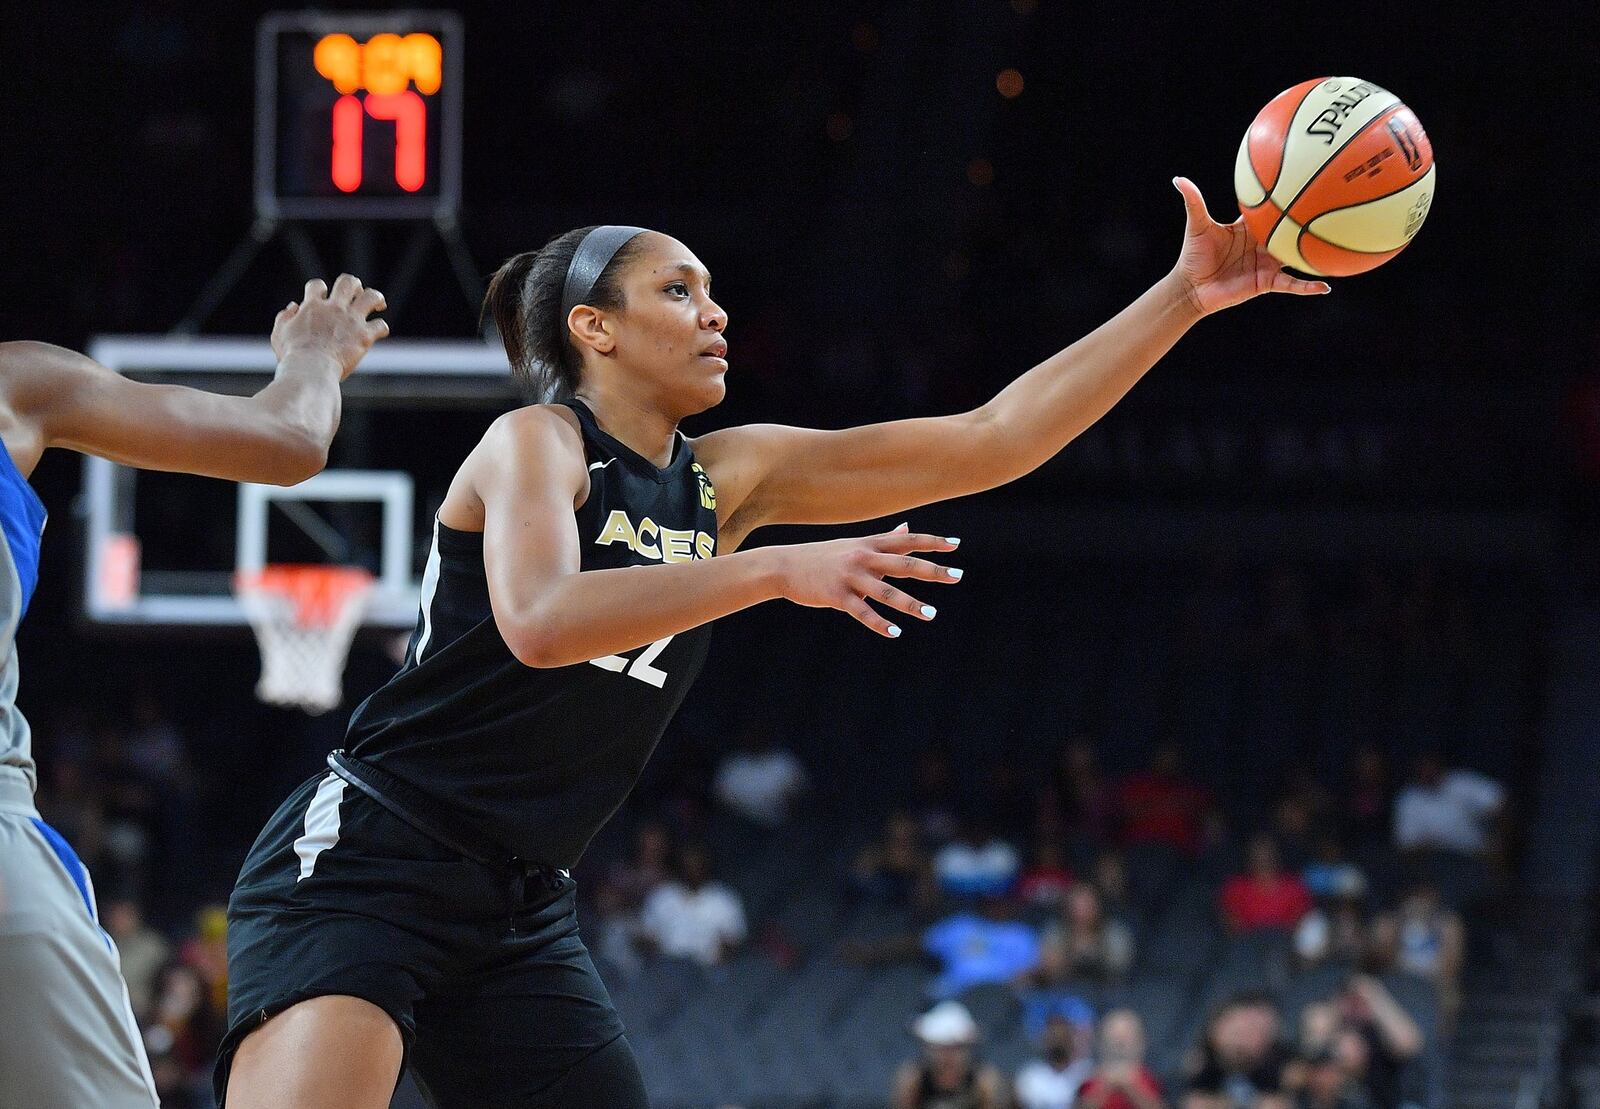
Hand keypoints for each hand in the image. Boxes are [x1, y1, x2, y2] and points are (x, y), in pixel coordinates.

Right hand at [271, 273, 389, 379]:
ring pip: (371, 297)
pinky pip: (381, 325)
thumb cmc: (293, 356)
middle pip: (348, 282)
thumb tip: (294, 306)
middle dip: (353, 285)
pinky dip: (381, 328)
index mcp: (313, 306)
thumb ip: (285, 317)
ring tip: (378, 304)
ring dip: (376, 298)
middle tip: (356, 295)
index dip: (320, 290)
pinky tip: (378, 332)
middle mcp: (334, 308)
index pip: (317, 285)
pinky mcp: (364, 336)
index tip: (322, 298)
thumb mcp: (279, 334)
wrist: (310, 369)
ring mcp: (351, 320)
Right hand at [773, 523, 961, 637]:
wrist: (783, 565)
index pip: (907, 542)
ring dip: (910, 603)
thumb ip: (885, 540)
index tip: (956, 546)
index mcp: (869, 544)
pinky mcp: (836, 595)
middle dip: (933, 571)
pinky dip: (879, 623)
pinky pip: (862, 612)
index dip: (932, 543)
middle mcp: (863, 557)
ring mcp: (850, 576)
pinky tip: (895, 632)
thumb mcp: (855, 544)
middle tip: (958, 575)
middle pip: (904, 563)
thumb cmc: (823, 556)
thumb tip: (908, 528)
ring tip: (931, 614)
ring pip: (885, 591)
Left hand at [1169, 177, 1330, 314]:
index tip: (1308, 177)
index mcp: (1251, 226)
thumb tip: (1179, 179)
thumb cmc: (1193, 255)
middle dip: (1311, 219)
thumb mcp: (1197, 226)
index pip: (1274, 208)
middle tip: (1336, 205)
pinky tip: (1325, 287)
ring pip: (1297, 255)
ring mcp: (1267, 263)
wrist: (1191, 287)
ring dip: (1316, 252)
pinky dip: (1307, 287)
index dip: (1289, 195)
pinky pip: (1291, 285)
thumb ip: (1194, 202)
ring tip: (1343, 244)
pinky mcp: (1266, 283)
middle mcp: (1263, 243)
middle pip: (1292, 229)